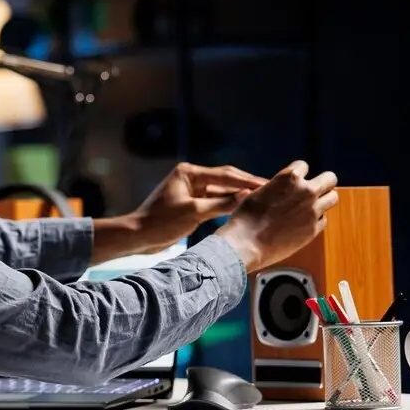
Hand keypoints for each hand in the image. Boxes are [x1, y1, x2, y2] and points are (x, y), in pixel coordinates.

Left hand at [130, 162, 266, 249]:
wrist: (139, 236)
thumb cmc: (161, 222)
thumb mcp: (194, 213)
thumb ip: (221, 204)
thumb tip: (245, 197)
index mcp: (189, 173)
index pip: (225, 175)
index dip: (247, 181)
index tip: (267, 184)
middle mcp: (191, 177)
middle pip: (225, 179)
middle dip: (246, 185)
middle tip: (270, 189)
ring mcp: (191, 190)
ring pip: (221, 191)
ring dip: (239, 195)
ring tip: (262, 199)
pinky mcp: (191, 203)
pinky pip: (215, 201)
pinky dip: (228, 204)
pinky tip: (244, 208)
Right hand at [215, 161, 338, 272]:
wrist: (245, 243)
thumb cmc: (246, 217)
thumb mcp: (259, 192)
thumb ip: (278, 187)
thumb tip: (287, 188)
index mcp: (289, 178)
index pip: (304, 166)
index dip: (298, 173)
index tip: (294, 180)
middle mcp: (306, 191)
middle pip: (330, 178)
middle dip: (323, 182)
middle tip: (316, 188)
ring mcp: (312, 211)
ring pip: (333, 198)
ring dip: (324, 199)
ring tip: (313, 205)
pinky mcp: (314, 229)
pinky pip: (323, 219)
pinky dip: (316, 218)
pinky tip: (303, 222)